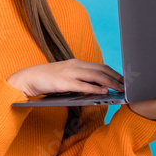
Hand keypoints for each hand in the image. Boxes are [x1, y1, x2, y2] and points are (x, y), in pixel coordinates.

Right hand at [6, 59, 124, 96]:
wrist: (28, 78)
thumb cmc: (46, 80)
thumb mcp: (65, 77)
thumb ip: (79, 80)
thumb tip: (95, 88)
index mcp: (76, 63)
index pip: (100, 66)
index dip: (114, 73)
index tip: (124, 80)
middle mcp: (75, 65)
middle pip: (101, 69)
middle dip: (116, 77)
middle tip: (127, 85)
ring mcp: (69, 73)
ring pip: (95, 76)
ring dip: (110, 83)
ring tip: (119, 89)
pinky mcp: (63, 83)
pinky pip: (83, 85)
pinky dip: (95, 88)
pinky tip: (103, 92)